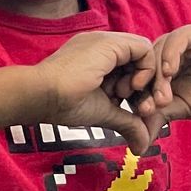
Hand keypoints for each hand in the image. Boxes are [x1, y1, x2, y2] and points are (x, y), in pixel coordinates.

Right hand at [33, 31, 155, 150]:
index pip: (132, 67)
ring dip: (147, 79)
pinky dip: (148, 69)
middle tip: (139, 106)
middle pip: (142, 60)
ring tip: (128, 96)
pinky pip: (145, 48)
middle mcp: (102, 46)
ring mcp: (106, 42)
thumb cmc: (63, 104)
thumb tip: (141, 148)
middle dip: (147, 86)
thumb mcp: (104, 113)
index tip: (133, 108)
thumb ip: (126, 123)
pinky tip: (133, 86)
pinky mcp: (111, 43)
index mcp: (97, 59)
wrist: (43, 94)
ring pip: (146, 53)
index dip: (139, 89)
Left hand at [123, 22, 190, 124]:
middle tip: (146, 106)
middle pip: (146, 60)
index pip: (140, 72)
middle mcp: (174, 50)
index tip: (134, 112)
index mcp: (166, 65)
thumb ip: (159, 115)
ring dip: (156, 74)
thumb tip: (135, 140)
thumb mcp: (183, 108)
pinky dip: (170, 54)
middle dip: (142, 84)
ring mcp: (188, 39)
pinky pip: (180, 38)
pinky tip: (170, 73)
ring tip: (163, 97)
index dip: (133, 90)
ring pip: (159, 49)